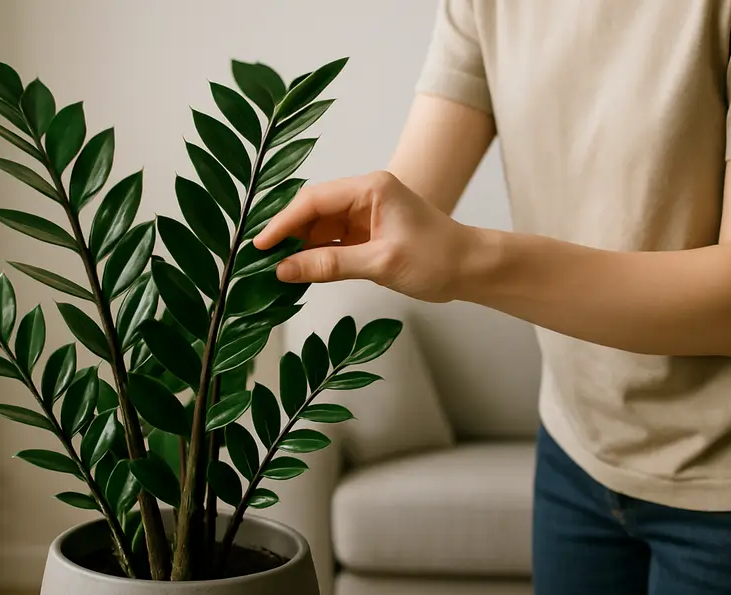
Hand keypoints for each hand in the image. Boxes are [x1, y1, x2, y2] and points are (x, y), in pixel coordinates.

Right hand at [253, 170, 483, 302]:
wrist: (471, 269)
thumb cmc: (437, 258)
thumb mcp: (380, 263)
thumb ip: (330, 265)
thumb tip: (284, 270)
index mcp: (370, 188)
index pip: (313, 200)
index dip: (283, 222)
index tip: (259, 244)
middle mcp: (364, 195)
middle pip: (312, 211)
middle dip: (287, 234)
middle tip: (259, 259)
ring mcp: (364, 215)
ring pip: (319, 228)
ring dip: (298, 247)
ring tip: (274, 269)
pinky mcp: (366, 235)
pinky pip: (330, 242)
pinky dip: (314, 256)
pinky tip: (298, 271)